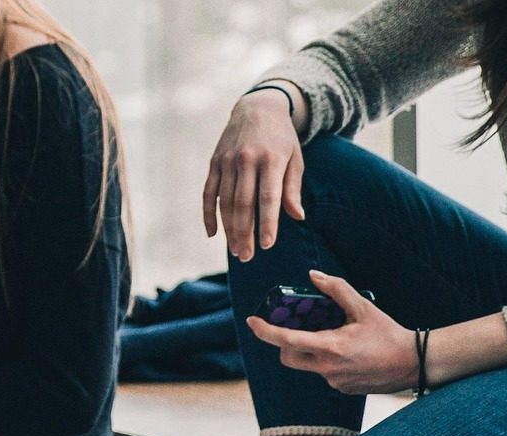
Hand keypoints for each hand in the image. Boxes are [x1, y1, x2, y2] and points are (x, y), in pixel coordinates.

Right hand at [204, 88, 305, 260]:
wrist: (257, 107)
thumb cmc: (282, 138)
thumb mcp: (295, 158)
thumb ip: (292, 188)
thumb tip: (297, 216)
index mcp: (271, 159)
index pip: (268, 197)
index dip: (267, 222)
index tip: (267, 245)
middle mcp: (247, 160)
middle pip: (244, 203)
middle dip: (245, 233)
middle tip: (247, 257)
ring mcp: (227, 161)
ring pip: (225, 201)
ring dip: (229, 229)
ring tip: (235, 250)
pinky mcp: (215, 162)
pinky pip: (209, 192)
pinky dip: (209, 214)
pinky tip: (213, 234)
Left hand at [246, 271, 417, 393]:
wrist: (414, 364)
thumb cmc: (389, 334)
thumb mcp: (364, 307)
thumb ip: (336, 290)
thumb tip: (313, 276)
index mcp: (330, 347)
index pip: (286, 341)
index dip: (265, 331)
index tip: (252, 321)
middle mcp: (327, 368)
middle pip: (288, 357)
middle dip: (285, 343)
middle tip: (296, 328)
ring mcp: (334, 381)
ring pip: (307, 365)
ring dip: (309, 350)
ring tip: (332, 336)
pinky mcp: (342, 388)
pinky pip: (324, 373)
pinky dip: (326, 360)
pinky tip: (348, 351)